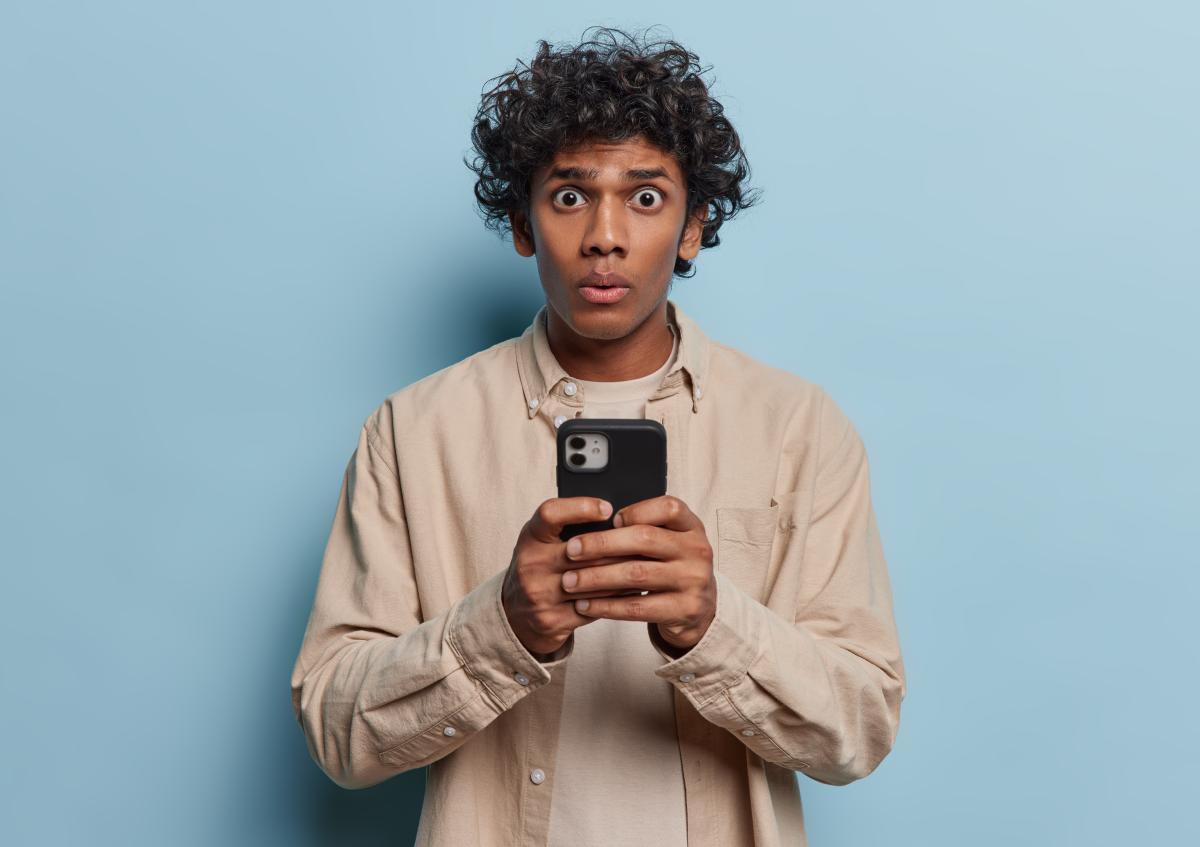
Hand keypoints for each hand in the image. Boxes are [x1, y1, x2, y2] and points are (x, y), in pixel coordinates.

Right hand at [502, 497, 631, 656]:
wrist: (516, 615)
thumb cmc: (540, 567)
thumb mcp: (543, 541)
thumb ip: (569, 527)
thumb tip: (616, 517)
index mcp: (530, 537)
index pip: (550, 513)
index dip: (580, 508)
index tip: (607, 508)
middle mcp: (531, 564)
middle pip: (583, 550)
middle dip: (618, 545)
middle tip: (647, 538)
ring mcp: (540, 594)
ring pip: (594, 580)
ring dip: (624, 572)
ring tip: (646, 562)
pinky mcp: (553, 619)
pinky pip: (594, 606)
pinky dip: (618, 597)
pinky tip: (634, 589)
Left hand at [559, 495, 715, 652]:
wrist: (699, 609)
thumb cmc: (671, 567)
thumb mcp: (669, 542)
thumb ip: (644, 530)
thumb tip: (593, 524)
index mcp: (691, 527)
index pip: (668, 508)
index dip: (636, 511)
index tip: (608, 519)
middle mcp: (697, 550)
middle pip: (645, 539)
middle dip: (601, 544)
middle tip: (571, 550)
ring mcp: (693, 581)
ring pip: (636, 574)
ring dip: (596, 577)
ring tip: (570, 580)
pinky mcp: (683, 610)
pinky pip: (637, 607)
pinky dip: (606, 606)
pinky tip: (585, 604)